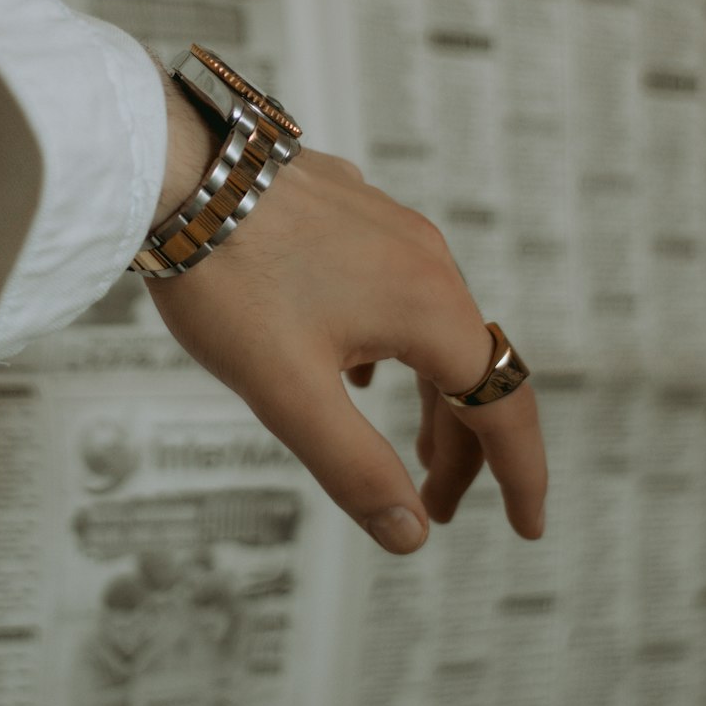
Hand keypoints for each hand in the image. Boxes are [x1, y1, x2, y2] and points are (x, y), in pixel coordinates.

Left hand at [146, 139, 547, 554]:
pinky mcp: (350, 210)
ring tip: (406, 446)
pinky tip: (354, 366)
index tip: (528, 527)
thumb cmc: (228, 280)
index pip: (502, 405)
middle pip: (468, 368)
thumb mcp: (288, 392)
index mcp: (428, 307)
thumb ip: (354, 468)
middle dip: (459, 447)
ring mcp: (388, 227)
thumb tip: (411, 536)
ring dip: (427, 393)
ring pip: (430, 324)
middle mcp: (425, 260)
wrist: (177, 169)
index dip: (519, 474)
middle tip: (431, 507)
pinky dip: (394, 346)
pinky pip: (395, 288)